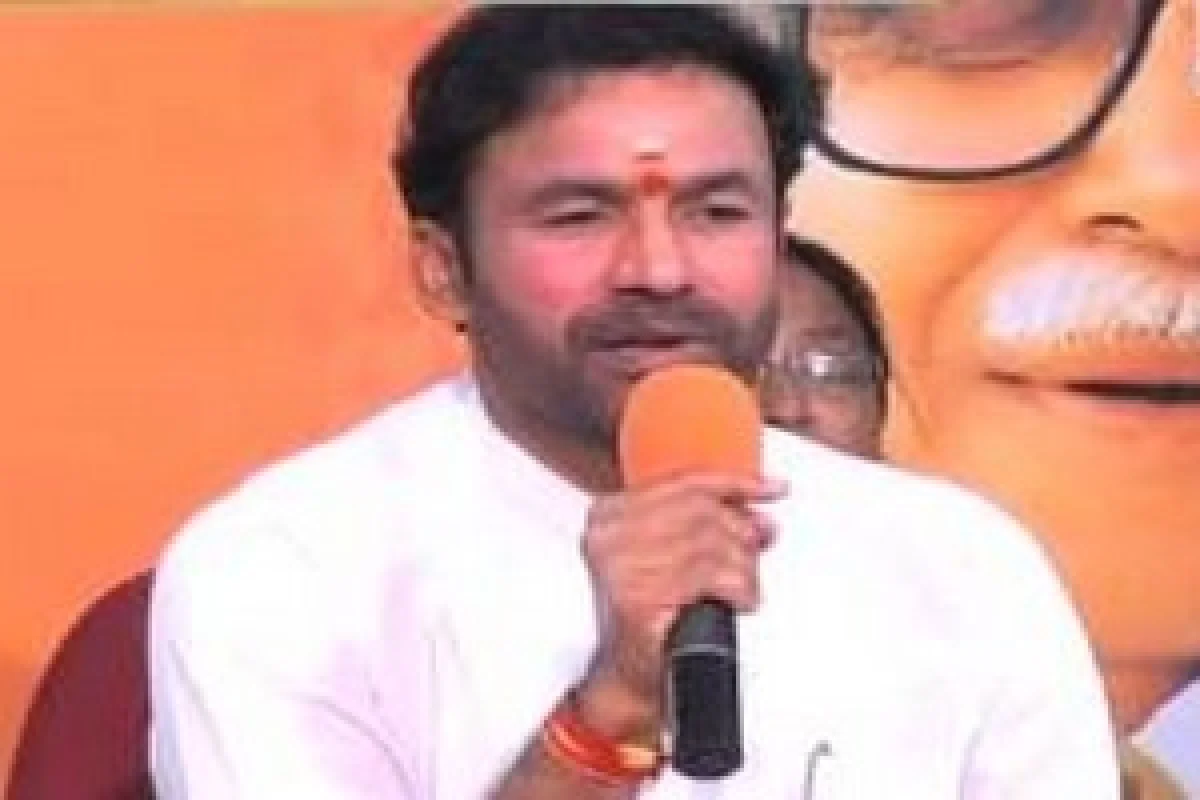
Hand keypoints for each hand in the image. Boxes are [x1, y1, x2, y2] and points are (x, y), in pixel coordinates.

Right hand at [573, 472, 786, 745]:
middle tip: (755, 556)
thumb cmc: (650, 621)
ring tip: (740, 591)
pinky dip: (739, 589)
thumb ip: (706, 527)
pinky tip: (737, 603)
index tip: (772, 489)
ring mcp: (621, 566)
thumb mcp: (675, 558)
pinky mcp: (639, 598)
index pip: (684, 482)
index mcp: (610, 514)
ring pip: (714, 543)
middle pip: (704, 510)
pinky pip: (713, 575)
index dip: (737, 484)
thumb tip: (759, 517)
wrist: (627, 680)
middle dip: (743, 535)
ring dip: (744, 570)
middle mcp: (609, 535)